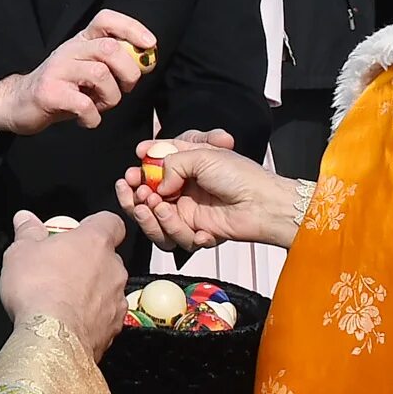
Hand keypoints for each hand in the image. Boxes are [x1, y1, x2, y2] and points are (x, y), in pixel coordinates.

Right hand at [0, 9, 156, 135]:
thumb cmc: (62, 89)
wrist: (18, 103)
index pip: (106, 19)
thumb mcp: (86, 70)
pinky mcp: (49, 93)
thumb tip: (145, 62)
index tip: (150, 45)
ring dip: (111, 98)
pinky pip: (84, 104)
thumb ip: (112, 63)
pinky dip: (93, 117)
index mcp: (80, 41)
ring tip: (101, 106)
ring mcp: (57, 70)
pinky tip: (87, 120)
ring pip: (101, 75)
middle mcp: (69, 50)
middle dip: (128, 72)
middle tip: (125, 89)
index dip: (132, 28)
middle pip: (110, 49)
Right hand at [0, 210, 128, 355]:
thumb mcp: (20, 252)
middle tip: (62, 268)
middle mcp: (113, 267)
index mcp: (94, 241)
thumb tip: (25, 219)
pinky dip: (92, 315)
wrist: (52, 337)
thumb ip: (27, 232)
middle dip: (89, 261)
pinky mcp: (114, 326)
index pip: (111, 222)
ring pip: (108, 287)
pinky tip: (70, 320)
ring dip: (92, 289)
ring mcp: (116, 298)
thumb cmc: (39, 290)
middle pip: (108, 257)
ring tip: (63, 298)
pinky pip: (106, 314)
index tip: (79, 231)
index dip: (96, 225)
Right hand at [119, 138, 304, 250]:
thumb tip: (157, 184)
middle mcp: (182, 189)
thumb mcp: (203, 155)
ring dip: (152, 217)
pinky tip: (199, 230)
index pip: (150, 169)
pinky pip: (176, 238)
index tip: (130, 174)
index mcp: (183, 165)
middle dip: (135, 197)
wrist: (262, 204)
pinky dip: (181, 233)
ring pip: (155, 222)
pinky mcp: (194, 232)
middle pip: (145, 198)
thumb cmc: (240, 175)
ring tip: (156, 207)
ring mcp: (187, 212)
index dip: (137, 173)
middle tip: (134, 193)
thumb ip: (172, 164)